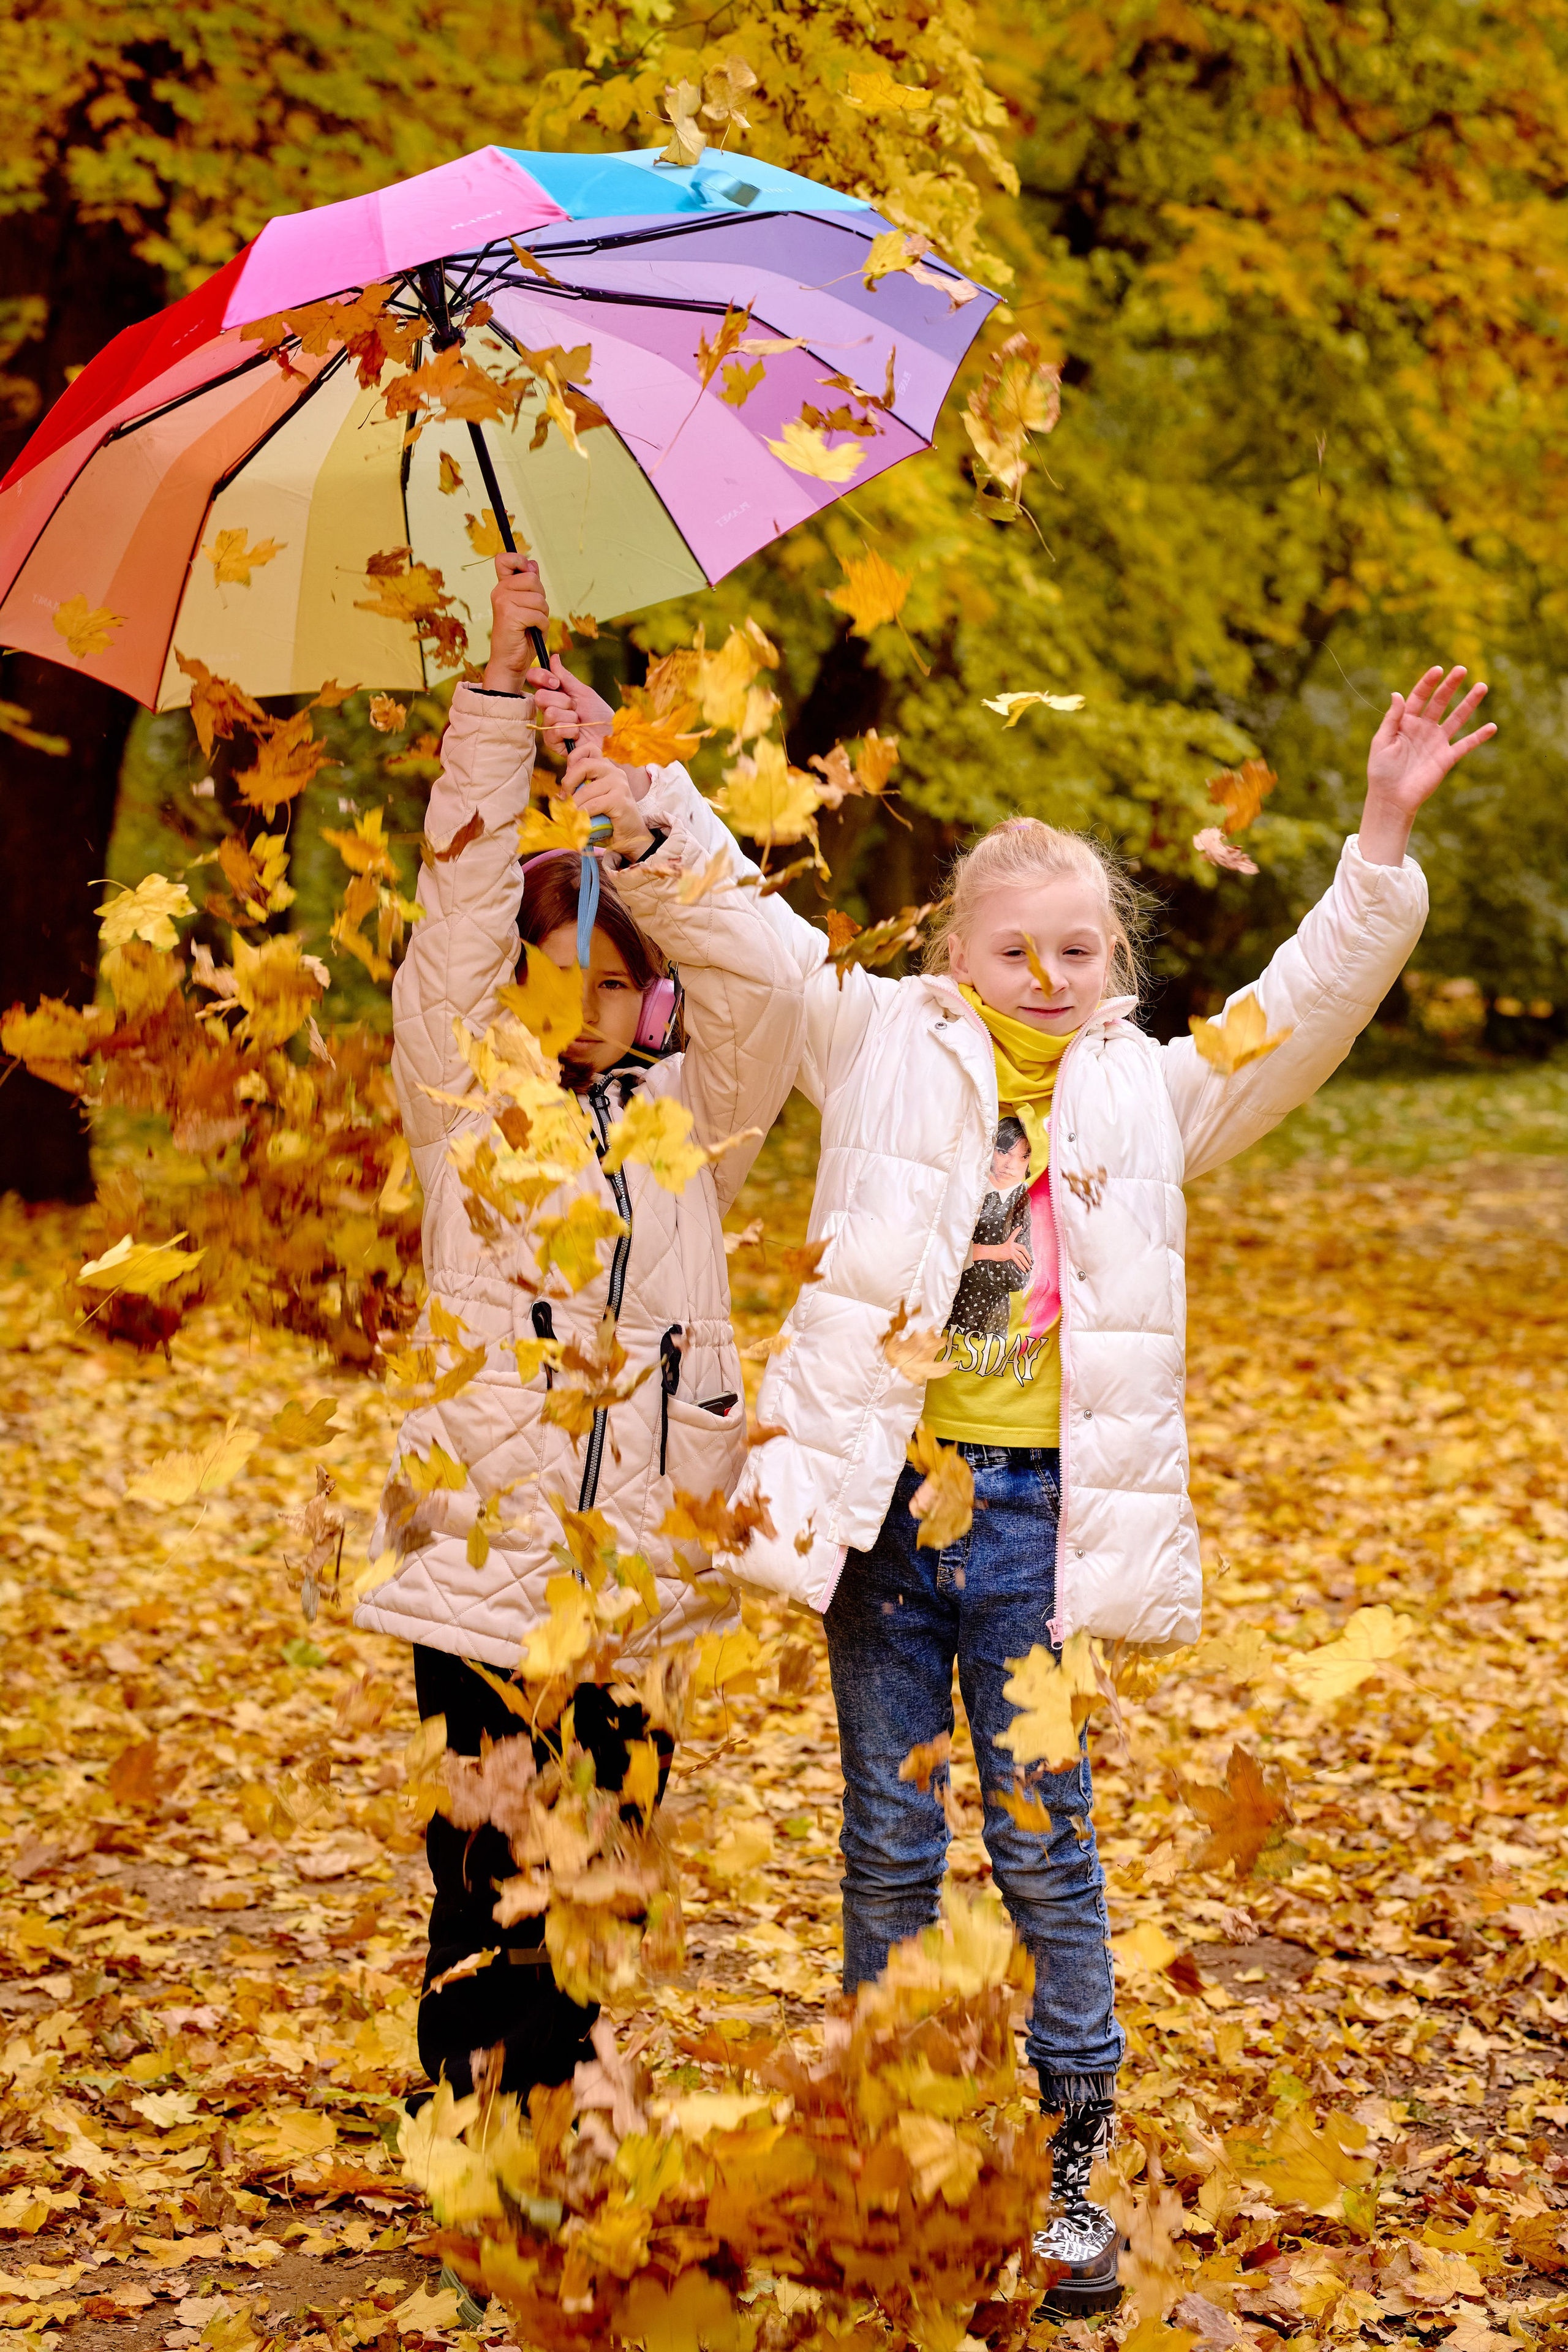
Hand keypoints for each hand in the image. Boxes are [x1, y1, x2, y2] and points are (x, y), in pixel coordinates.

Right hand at [482, 554, 547, 693]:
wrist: (510, 663)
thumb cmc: (522, 636)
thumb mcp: (529, 606)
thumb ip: (530, 585)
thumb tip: (532, 564)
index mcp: (502, 587)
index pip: (505, 559)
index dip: (520, 560)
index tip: (527, 573)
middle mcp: (499, 591)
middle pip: (532, 578)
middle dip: (541, 597)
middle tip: (533, 614)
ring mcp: (503, 602)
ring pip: (538, 598)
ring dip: (543, 615)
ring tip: (532, 625)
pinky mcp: (509, 615)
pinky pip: (538, 615)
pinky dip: (542, 626)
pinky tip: (533, 632)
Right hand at [527, 655, 611, 754]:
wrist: (610, 736)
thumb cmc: (598, 715)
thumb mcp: (583, 692)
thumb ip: (565, 677)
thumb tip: (553, 657)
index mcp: (553, 694)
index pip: (534, 679)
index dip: (541, 677)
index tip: (556, 683)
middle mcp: (547, 709)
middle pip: (540, 697)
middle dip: (563, 701)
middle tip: (575, 708)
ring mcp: (548, 726)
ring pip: (550, 713)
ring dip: (571, 717)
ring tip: (579, 723)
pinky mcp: (552, 742)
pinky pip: (556, 730)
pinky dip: (572, 730)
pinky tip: (577, 734)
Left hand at [563, 746, 654, 859]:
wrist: (631, 836)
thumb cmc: (609, 818)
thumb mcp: (593, 799)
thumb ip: (580, 791)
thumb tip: (557, 795)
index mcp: (606, 767)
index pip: (589, 748)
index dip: (573, 759)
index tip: (567, 780)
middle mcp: (614, 771)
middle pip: (584, 765)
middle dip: (568, 782)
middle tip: (564, 798)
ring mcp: (619, 784)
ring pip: (586, 790)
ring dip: (573, 805)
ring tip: (569, 815)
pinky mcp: (620, 800)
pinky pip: (593, 804)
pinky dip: (583, 814)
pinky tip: (580, 820)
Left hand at [1359, 665, 1496, 864]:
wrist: (1391, 798)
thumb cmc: (1381, 771)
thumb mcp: (1381, 742)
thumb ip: (1392, 719)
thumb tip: (1397, 694)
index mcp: (1406, 722)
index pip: (1419, 697)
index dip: (1428, 683)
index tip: (1438, 670)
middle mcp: (1424, 728)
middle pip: (1440, 702)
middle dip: (1451, 686)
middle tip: (1462, 670)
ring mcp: (1437, 742)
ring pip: (1456, 718)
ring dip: (1469, 703)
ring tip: (1482, 687)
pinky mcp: (1447, 758)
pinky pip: (1466, 745)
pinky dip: (1479, 737)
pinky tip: (1492, 727)